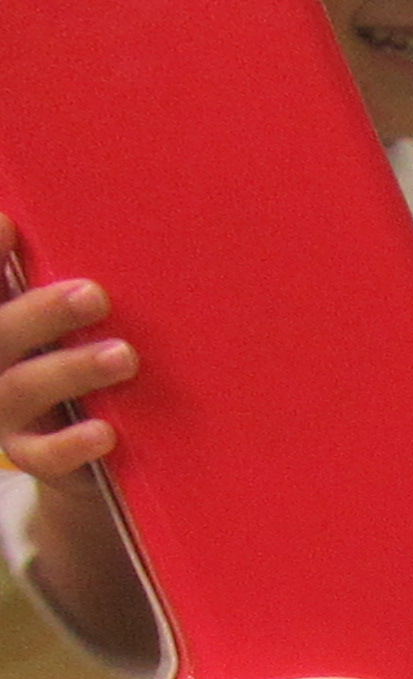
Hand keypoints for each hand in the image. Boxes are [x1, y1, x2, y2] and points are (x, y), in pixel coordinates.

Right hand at [0, 214, 135, 481]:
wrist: (90, 453)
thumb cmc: (91, 370)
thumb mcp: (79, 330)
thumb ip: (82, 297)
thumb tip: (133, 236)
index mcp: (2, 319)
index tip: (9, 225)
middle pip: (0, 330)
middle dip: (44, 311)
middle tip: (96, 295)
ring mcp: (4, 409)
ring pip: (21, 386)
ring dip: (72, 369)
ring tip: (124, 356)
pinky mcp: (30, 453)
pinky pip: (42, 454)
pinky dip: (72, 444)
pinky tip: (106, 432)